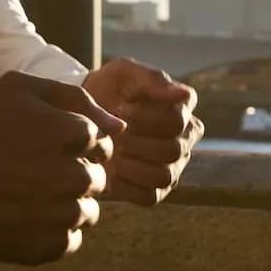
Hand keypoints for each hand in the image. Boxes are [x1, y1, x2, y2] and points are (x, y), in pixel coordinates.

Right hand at [0, 72, 122, 265]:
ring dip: (65, 205)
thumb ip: (75, 98)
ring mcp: (64, 215)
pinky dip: (52, 233)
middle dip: (72, 174)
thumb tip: (119, 125)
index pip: (100, 143)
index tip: (41, 148)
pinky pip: (70, 241)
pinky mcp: (49, 247)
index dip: (72, 145)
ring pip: (87, 211)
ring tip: (27, 197)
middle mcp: (76, 176)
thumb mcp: (18, 90)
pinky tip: (23, 218)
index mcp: (73, 135)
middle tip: (32, 173)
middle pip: (97, 179)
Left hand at [80, 60, 202, 206]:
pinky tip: (109, 169)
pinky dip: (126, 185)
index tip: (118, 108)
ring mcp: (172, 167)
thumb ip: (152, 79)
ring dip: (130, 163)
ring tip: (109, 149)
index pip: (176, 122)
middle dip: (134, 141)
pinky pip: (148, 197)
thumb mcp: (125, 73)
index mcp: (184, 110)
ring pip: (163, 175)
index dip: (144, 118)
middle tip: (110, 132)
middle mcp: (184, 140)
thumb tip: (183, 94)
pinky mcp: (155, 190)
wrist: (85, 114)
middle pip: (172, 150)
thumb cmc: (109, 88)